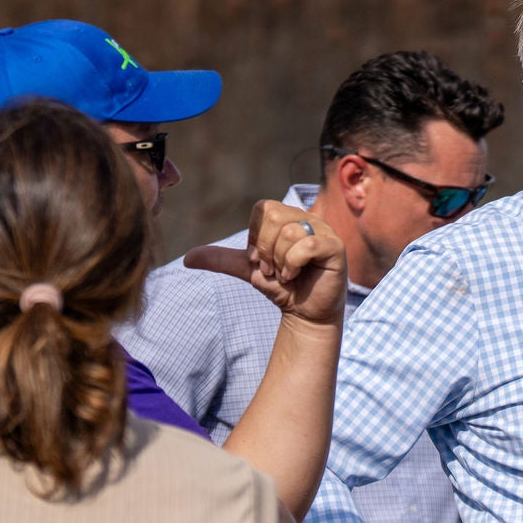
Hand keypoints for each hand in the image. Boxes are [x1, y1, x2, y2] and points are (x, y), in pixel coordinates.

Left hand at [186, 200, 346, 325]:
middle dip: (265, 249)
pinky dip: (293, 263)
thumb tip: (187, 258)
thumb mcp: (248, 270)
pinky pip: (307, 244)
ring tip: (286, 275)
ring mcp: (324, 231)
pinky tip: (296, 275)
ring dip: (280, 262)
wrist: (304, 314)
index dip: (256, 237)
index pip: (263, 209)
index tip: (260, 260)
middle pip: (274, 216)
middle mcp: (308, 218)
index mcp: (289, 217)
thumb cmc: (282, 288)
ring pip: (289, 233)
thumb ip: (221, 260)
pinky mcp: (335, 247)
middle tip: (272, 270)